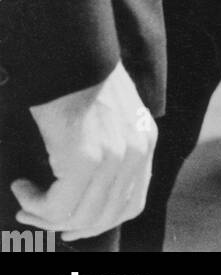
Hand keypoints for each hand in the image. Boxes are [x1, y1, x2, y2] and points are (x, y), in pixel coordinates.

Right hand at [11, 62, 156, 241]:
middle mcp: (136, 151)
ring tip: (26, 201)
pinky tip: (22, 187)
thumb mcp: (113, 110)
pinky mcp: (84, 158)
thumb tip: (91, 187)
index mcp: (144, 141)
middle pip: (104, 216)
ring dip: (46, 216)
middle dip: (67, 225)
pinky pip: (59, 205)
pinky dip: (36, 204)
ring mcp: (113, 156)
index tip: (70, 224)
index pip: (131, 204)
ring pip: (79, 216)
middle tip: (36, 216)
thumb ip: (113, 144)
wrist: (70, 50)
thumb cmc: (81, 76)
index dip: (98, 222)